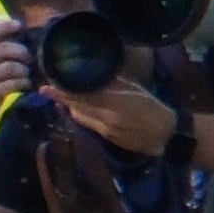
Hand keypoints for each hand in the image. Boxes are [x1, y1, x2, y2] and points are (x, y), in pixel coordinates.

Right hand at [0, 18, 34, 145]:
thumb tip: (24, 47)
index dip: (2, 27)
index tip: (19, 24)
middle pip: (3, 48)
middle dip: (22, 52)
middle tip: (30, 60)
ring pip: (11, 66)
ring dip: (25, 71)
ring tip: (28, 77)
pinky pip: (13, 82)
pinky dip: (24, 83)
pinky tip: (26, 88)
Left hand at [53, 78, 179, 156]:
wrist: (167, 135)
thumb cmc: (155, 108)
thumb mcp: (137, 90)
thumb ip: (114, 84)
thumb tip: (96, 74)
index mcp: (116, 103)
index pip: (83, 97)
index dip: (63, 93)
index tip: (46, 87)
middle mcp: (107, 118)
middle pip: (77, 108)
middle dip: (62, 99)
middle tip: (50, 88)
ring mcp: (105, 130)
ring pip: (79, 117)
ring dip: (71, 107)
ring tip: (63, 95)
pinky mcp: (105, 138)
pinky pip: (88, 124)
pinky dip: (81, 115)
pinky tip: (81, 108)